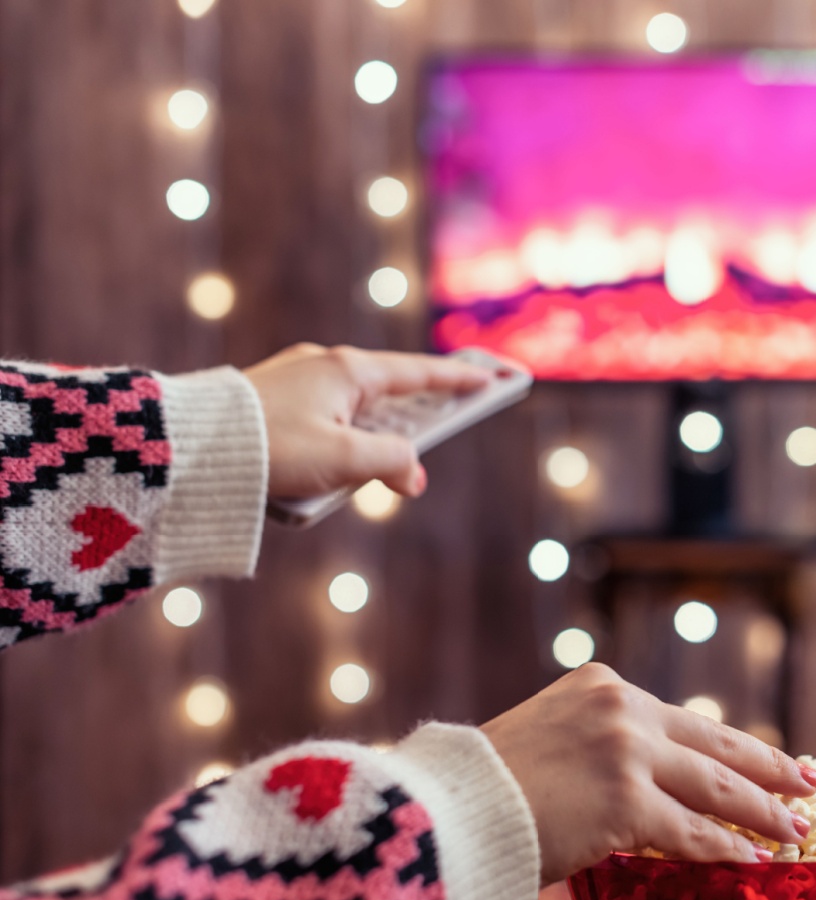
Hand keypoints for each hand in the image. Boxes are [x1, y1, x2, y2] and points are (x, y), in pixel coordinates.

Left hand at [244, 343, 490, 498]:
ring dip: (370, 437)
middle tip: (448, 417)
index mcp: (349, 371)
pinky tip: (327, 472)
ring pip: (352, 409)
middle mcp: (323, 366)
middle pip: (387, 391)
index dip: (458, 381)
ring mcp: (294, 381)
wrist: (183, 447)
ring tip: (373, 469)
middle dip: (415, 413)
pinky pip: (322, 420)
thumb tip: (413, 475)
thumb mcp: (344, 461)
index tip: (490, 379)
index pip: (419, 374)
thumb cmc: (268, 448)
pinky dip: (339, 440)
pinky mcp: (269, 401)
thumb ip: (393, 463)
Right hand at [482, 663, 815, 887]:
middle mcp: (622, 709)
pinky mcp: (626, 802)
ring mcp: (627, 753)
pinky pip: (691, 833)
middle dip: (770, 768)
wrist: (444, 811)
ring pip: (716, 789)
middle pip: (717, 745)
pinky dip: (727, 849)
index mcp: (602, 685)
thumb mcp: (546, 740)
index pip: (688, 721)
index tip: (770, 757)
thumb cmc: (482, 789)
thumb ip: (598, 749)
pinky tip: (753, 860)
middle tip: (809, 782)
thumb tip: (646, 787)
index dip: (734, 745)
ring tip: (796, 831)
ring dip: (764, 813)